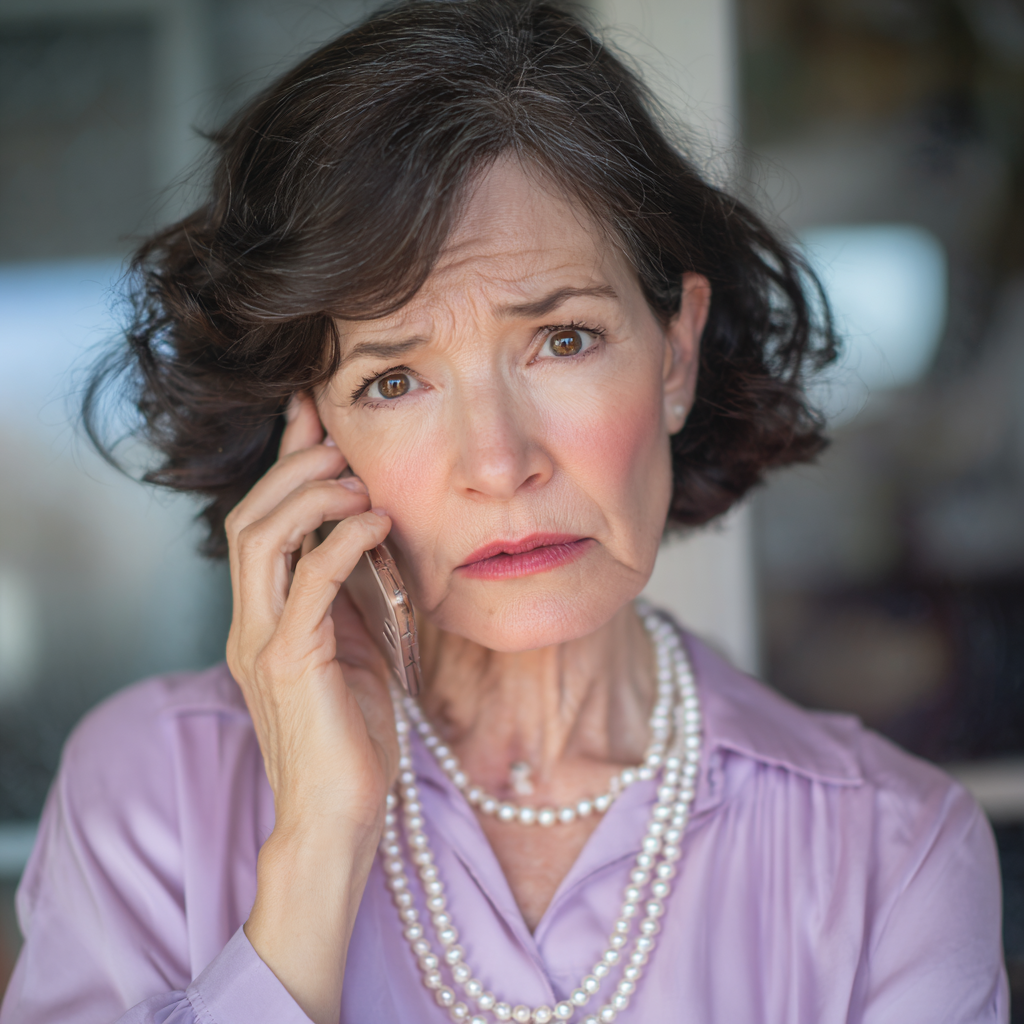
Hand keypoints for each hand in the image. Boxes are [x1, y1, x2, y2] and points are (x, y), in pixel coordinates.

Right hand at [226, 393, 396, 1022]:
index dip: (282, 463)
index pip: (259, 520)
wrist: (340, 815)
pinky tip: (377, 523)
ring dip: (310, 497)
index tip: (313, 414)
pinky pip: (308, 585)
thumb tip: (373, 529)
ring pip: (261, 540)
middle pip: (249, 517)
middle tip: (338, 442)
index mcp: (263, 615)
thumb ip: (350, 590)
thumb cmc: (353, 732)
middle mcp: (250, 621)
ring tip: (359, 482)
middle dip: (293, 468)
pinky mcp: (290, 664)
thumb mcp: (353, 644)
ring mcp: (262, 642)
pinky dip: (340, 543)